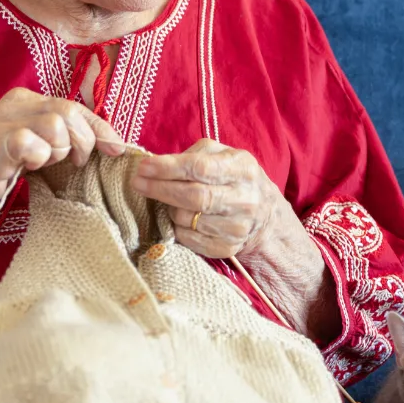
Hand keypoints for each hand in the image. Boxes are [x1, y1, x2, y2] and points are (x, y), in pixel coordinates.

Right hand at [0, 88, 124, 230]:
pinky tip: (27, 166)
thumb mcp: (34, 146)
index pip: (75, 106)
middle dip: (84, 141)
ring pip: (57, 125)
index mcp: (26, 100)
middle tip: (77, 162)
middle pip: (71, 112)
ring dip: (59, 151)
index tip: (116, 148)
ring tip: (44, 163)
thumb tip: (104, 140)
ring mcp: (5, 122)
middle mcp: (16, 104)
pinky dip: (38, 158)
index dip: (101, 127)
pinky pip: (33, 144)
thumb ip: (61, 136)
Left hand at [130, 139, 284, 259]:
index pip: (200, 168)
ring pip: (187, 219)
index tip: (144, 167)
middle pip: (193, 196)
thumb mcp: (223, 155)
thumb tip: (157, 165)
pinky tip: (178, 217)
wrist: (266, 216)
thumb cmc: (235, 179)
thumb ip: (194, 155)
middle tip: (138, 182)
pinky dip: (176, 227)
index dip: (168, 168)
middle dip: (159, 189)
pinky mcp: (226, 248)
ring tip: (166, 199)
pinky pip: (188, 239)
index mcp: (243, 169)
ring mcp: (236, 227)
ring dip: (168, 208)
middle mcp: (244, 199)